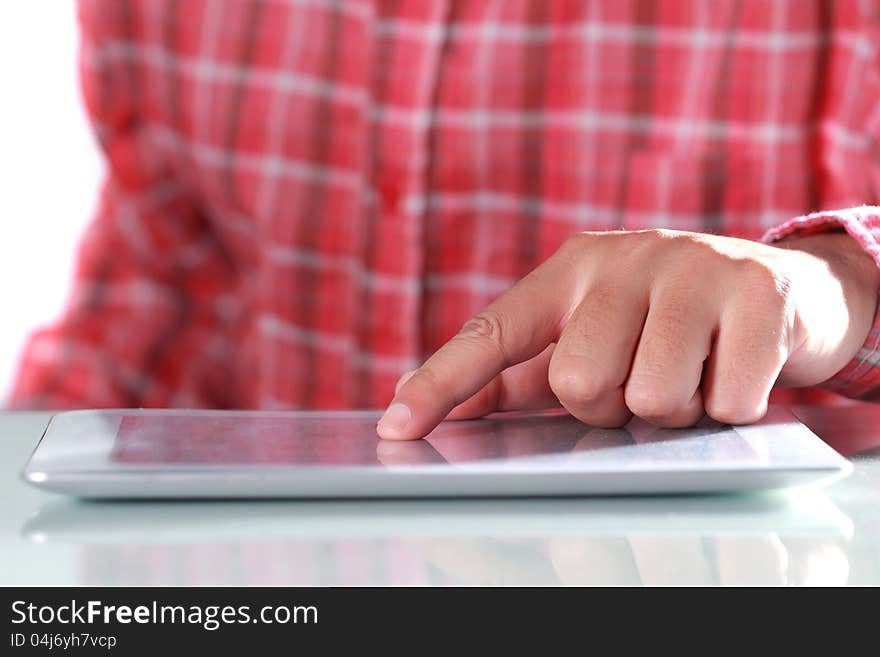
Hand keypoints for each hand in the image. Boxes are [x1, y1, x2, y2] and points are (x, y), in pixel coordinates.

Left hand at [377, 229, 879, 438]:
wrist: (788, 286)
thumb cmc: (671, 320)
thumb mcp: (597, 332)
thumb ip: (527, 370)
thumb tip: (453, 409)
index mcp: (570, 270)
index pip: (493, 332)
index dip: (442, 382)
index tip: (398, 428)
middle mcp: (623, 258)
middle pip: (578, 383)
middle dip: (611, 405)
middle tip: (643, 379)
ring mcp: (691, 267)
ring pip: (650, 398)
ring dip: (675, 408)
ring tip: (694, 370)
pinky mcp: (756, 291)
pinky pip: (725, 403)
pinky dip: (731, 407)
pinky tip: (738, 367)